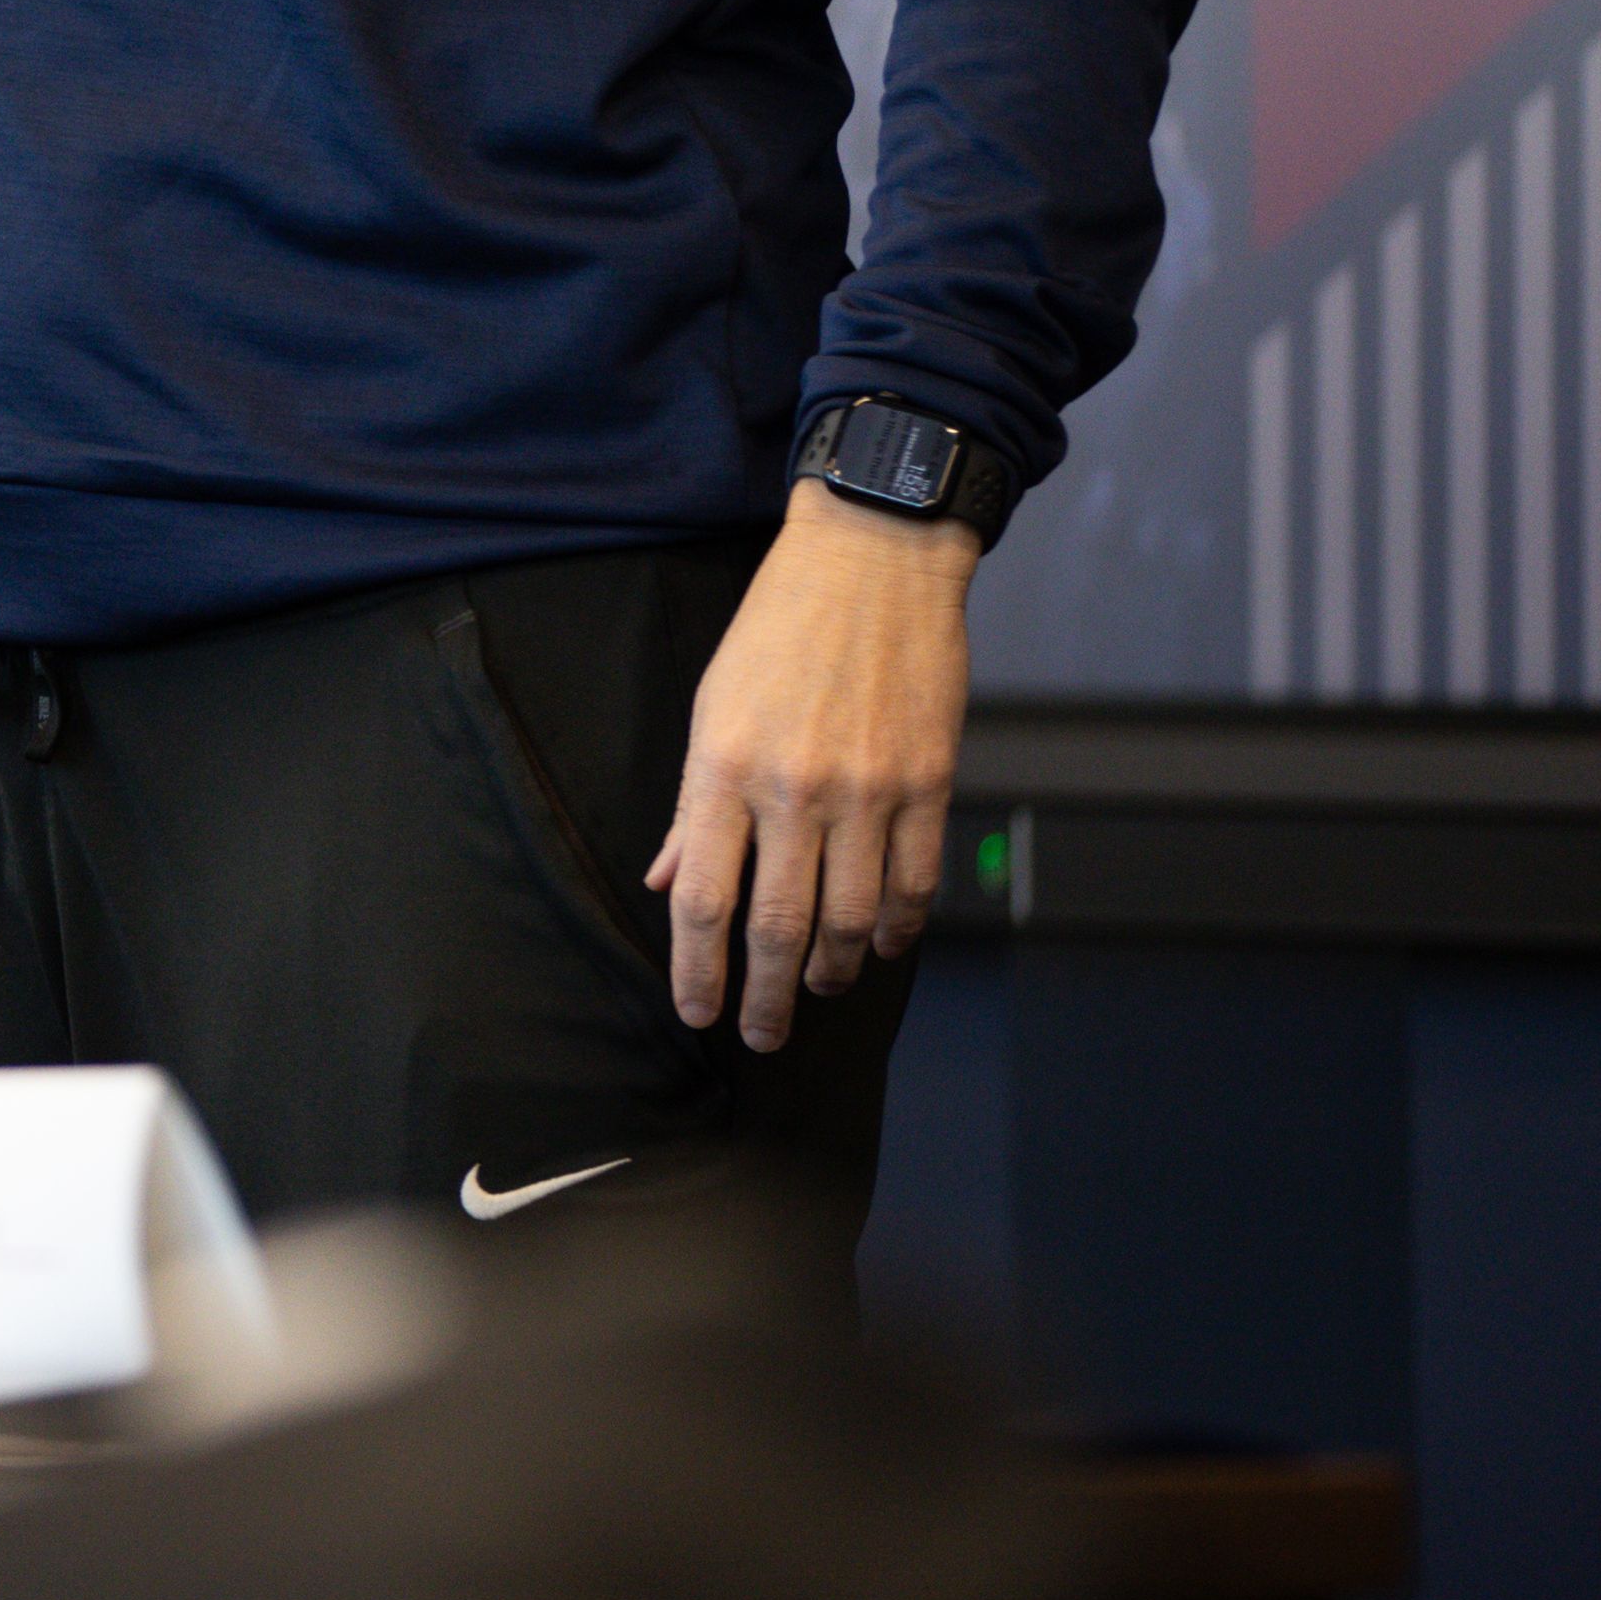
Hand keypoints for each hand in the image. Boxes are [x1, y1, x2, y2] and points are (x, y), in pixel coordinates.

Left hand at [646, 480, 979, 1050]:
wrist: (872, 564)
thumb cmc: (778, 632)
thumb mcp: (712, 708)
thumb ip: (696, 807)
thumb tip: (671, 881)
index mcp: (725, 767)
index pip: (705, 899)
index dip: (698, 969)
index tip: (698, 1013)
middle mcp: (794, 788)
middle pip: (778, 926)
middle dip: (766, 996)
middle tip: (761, 1035)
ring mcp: (869, 790)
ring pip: (852, 918)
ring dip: (831, 968)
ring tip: (816, 986)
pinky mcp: (928, 783)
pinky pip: (914, 883)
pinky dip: (897, 928)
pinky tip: (878, 944)